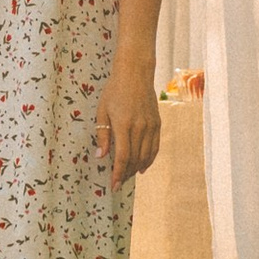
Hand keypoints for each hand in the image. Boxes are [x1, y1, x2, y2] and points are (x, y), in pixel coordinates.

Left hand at [98, 56, 161, 187]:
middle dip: (126, 173)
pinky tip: (142, 166)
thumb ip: (102, 134)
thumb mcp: (102, 111)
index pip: (123, 157)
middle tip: (118, 181)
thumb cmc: (114, 90)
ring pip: (146, 155)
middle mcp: (140, 127)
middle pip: (135, 159)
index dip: (118, 173)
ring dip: (137, 168)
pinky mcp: (157, 123)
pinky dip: (149, 159)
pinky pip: (155, 147)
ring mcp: (151, 126)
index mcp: (124, 125)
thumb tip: (100, 156)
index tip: (114, 185)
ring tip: (128, 175)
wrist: (135, 73)